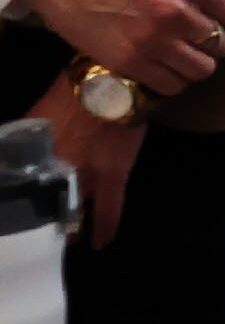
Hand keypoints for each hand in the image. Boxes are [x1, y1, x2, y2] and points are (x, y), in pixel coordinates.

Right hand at [20, 0, 224, 92]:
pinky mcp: (129, 62)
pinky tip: (166, 66)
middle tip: (202, 36)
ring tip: (186, 52)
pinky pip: (171, 85)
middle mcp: (178, 14)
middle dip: (217, 41)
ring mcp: (153, 41)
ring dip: (199, 63)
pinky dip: (174, 80)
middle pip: (221, 45)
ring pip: (201, 70)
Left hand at [26, 70, 146, 248]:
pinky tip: (100, 243)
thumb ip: (23, 142)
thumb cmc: (70, 94)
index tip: (16, 217)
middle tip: (40, 231)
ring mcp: (84, 177)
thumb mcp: (36, 119)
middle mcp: (54, 173)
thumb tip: (11, 161)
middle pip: (43, 207)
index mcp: (31, 159)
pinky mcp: (113, 176)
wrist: (111, 80)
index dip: (18, 208)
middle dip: (41, 221)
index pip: (18, 192)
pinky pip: (110, 210)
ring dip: (68, 228)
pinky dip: (105, 228)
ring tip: (65, 240)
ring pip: (73, 213)